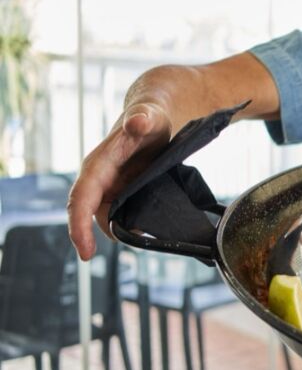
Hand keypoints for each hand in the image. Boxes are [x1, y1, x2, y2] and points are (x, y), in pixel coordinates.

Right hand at [68, 103, 172, 259]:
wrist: (153, 118)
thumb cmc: (148, 116)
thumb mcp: (148, 116)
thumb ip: (141, 118)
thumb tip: (137, 122)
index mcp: (97, 166)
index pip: (81, 200)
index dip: (79, 227)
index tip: (85, 253)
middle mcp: (98, 180)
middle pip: (95, 217)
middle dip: (111, 233)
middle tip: (141, 235)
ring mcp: (110, 189)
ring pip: (111, 219)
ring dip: (127, 228)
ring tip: (150, 227)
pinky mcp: (123, 193)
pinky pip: (123, 214)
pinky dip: (135, 222)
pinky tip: (153, 224)